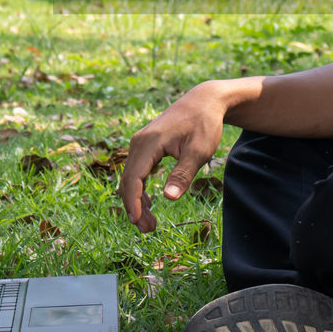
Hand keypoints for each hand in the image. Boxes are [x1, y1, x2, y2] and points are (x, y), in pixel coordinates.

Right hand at [118, 81, 227, 231]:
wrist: (204, 101)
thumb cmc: (204, 124)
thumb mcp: (199, 151)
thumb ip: (183, 174)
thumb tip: (169, 198)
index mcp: (149, 143)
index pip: (134, 177)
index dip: (133, 202)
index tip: (137, 222)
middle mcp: (139, 142)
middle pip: (128, 180)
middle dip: (135, 207)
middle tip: (149, 229)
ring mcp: (140, 143)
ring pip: (131, 177)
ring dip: (137, 200)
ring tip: (150, 223)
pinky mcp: (146, 146)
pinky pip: (137, 171)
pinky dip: (140, 189)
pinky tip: (148, 204)